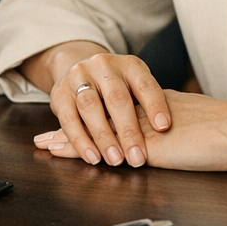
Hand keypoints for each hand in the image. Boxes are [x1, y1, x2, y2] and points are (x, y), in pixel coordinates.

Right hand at [20, 41, 171, 166]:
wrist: (82, 72)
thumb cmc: (119, 89)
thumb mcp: (137, 89)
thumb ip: (149, 106)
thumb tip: (167, 131)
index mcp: (129, 65)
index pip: (144, 84)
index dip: (155, 105)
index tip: (164, 127)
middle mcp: (102, 66)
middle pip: (116, 98)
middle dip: (128, 131)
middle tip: (137, 158)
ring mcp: (78, 77)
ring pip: (90, 107)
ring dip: (103, 137)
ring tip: (115, 160)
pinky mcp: (59, 93)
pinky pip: (68, 118)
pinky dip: (80, 140)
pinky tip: (92, 157)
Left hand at [34, 91, 226, 174]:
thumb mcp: (200, 125)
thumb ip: (182, 125)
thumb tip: (184, 133)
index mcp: (157, 106)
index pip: (117, 108)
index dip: (95, 113)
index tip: (77, 116)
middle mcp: (142, 113)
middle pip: (97, 115)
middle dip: (72, 124)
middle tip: (45, 134)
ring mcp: (140, 127)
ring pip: (93, 128)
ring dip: (68, 137)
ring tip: (43, 144)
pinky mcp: (141, 142)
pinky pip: (101, 144)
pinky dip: (78, 147)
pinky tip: (59, 151)